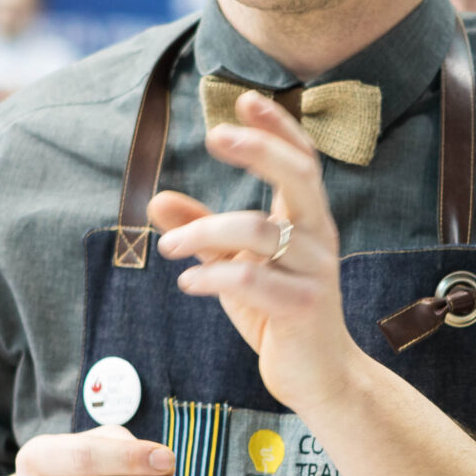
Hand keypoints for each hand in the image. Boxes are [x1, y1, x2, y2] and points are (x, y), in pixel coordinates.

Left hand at [152, 88, 364, 411]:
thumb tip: (157, 198)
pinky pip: (253, 280)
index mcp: (307, 220)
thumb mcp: (234, 266)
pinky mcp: (301, 308)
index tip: (245, 99)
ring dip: (205, 231)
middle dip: (258, 149)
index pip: (302, 159)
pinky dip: (213, 276)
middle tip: (214, 135)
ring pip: (261, 230)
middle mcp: (317, 238)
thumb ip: (201, 232)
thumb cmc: (277, 314)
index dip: (278, 127)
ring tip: (169, 247)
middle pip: (298, 175)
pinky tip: (190, 282)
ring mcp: (314, 272)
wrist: (319, 377)